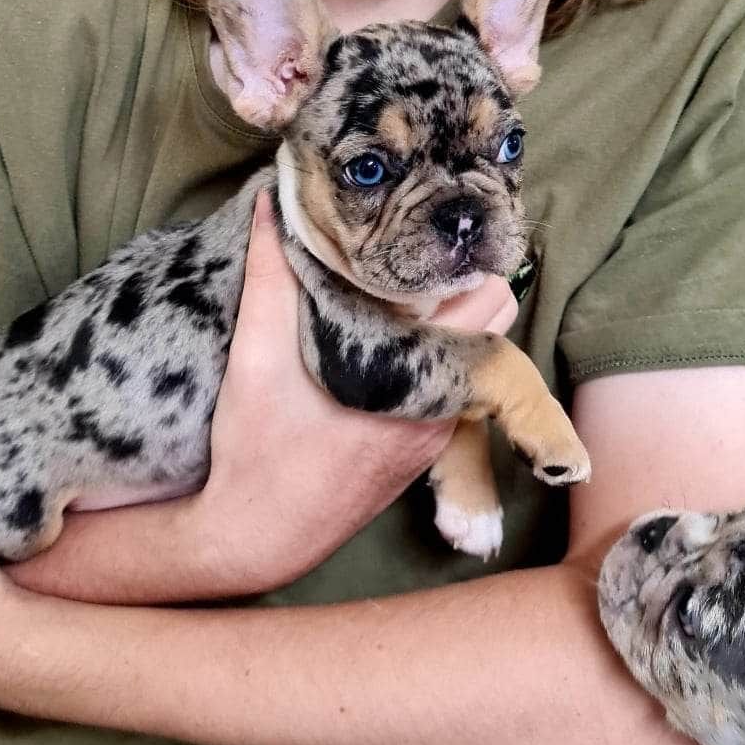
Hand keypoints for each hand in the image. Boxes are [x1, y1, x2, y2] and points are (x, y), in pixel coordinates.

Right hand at [183, 189, 517, 588]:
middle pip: (490, 324)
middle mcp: (440, 411)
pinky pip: (450, 392)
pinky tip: (384, 346)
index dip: (463, 263)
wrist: (255, 540)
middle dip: (460, 286)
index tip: (424, 241)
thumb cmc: (255, 451)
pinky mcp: (418, 456)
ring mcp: (433, 438)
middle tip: (406, 264)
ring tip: (393, 297)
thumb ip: (270, 276)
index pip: (486, 302)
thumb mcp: (254, 356)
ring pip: (472, 359)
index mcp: (414, 381)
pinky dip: (431, 361)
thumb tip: (274, 204)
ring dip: (447, 324)